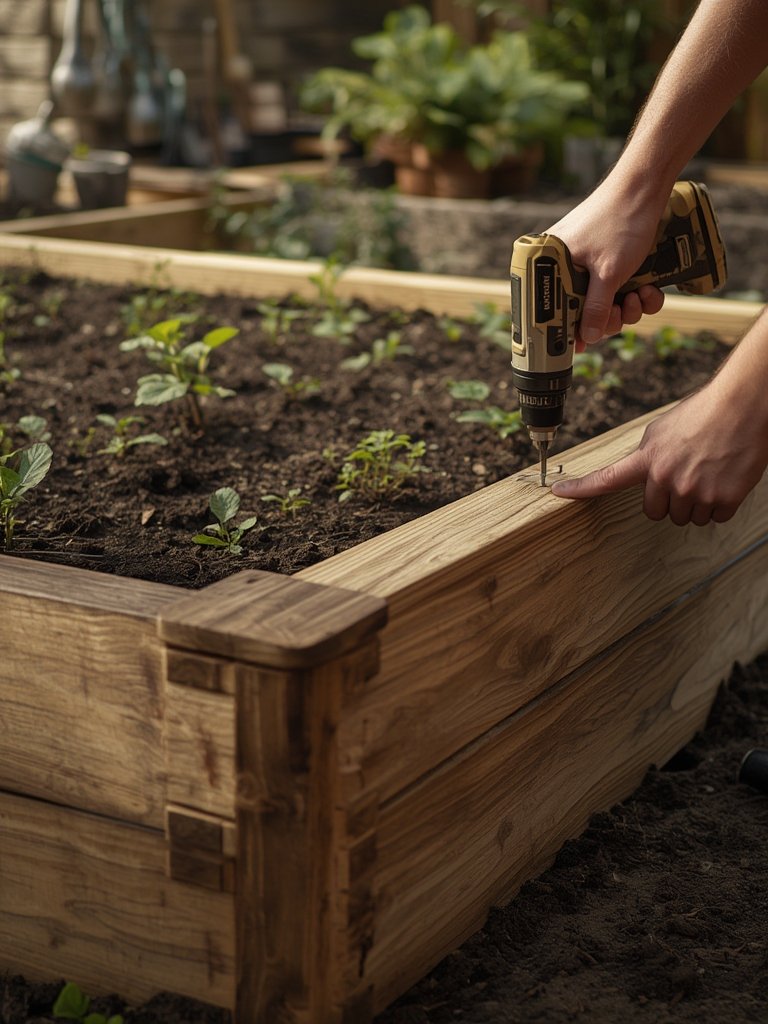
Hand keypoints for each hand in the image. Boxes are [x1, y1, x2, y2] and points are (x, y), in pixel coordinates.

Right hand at [547, 181, 667, 348]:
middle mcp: (568, 266)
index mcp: (552, 265)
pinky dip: (638, 295)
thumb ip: (594, 307)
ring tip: (640, 295)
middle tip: (622, 313)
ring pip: (606, 304)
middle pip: (581, 311)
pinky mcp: (615, 263)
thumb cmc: (619, 221)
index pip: (550, 308)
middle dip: (608, 318)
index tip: (581, 348)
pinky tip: (649, 289)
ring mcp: (592, 265)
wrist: (647, 185)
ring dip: (628, 308)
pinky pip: (621, 291)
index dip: (566, 330)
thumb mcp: (607, 272)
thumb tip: (587, 337)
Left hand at [550, 382, 767, 525]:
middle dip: (668, 501)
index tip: (559, 493)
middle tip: (685, 477)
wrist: (742, 406)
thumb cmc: (704, 413)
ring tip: (708, 474)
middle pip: (657, 512)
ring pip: (686, 518)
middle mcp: (666, 478)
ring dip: (696, 504)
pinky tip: (724, 481)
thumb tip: (639, 473)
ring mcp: (694, 491)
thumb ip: (646, 454)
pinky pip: (714, 518)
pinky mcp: (723, 499)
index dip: (581, 489)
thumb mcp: (662, 430)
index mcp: (648, 459)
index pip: (606, 479)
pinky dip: (719, 506)